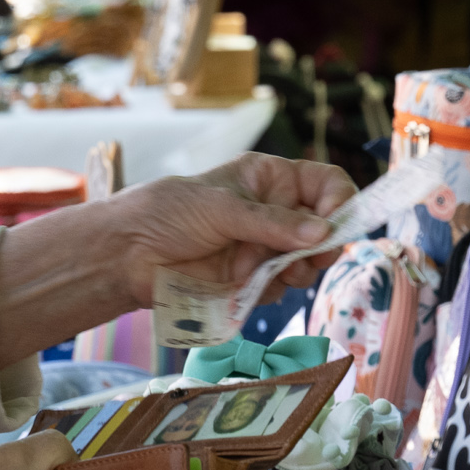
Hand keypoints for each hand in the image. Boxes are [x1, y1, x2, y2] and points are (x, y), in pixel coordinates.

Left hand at [110, 152, 359, 307]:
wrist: (129, 255)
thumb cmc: (169, 213)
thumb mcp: (223, 208)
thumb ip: (274, 223)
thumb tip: (323, 233)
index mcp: (270, 180)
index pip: (326, 184)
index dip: (340, 202)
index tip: (335, 226)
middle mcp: (274, 212)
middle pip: (325, 229)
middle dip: (320, 246)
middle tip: (309, 258)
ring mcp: (265, 247)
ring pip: (307, 263)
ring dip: (292, 270)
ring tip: (264, 271)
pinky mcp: (253, 280)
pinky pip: (281, 288)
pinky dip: (268, 289)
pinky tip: (244, 284)